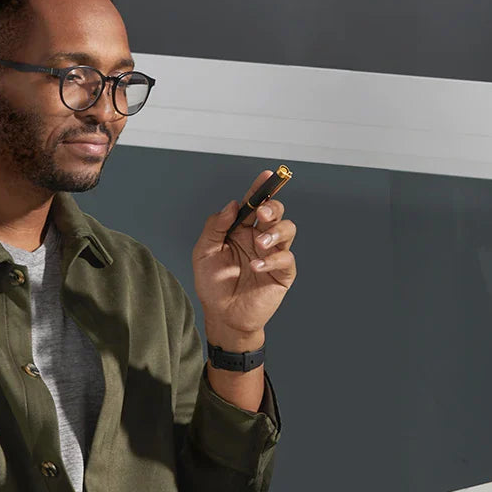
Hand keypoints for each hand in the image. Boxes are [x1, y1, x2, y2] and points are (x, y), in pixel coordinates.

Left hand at [193, 170, 297, 345]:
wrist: (222, 315)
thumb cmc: (213, 285)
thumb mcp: (204, 252)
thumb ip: (215, 226)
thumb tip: (232, 205)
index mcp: (241, 229)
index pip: (254, 204)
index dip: (261, 188)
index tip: (266, 175)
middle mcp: (259, 238)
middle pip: (276, 212)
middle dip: (273, 207)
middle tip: (262, 213)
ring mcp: (273, 255)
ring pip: (287, 230)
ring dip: (275, 232)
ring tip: (260, 244)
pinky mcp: (282, 273)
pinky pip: (286, 259)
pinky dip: (272, 260)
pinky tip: (256, 266)